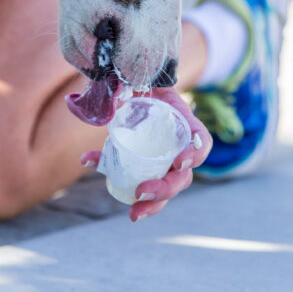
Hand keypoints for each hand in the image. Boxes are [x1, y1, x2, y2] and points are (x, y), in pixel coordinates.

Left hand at [80, 87, 210, 222]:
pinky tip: (91, 164)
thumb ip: (122, 85)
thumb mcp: (135, 77)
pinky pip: (139, 179)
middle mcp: (177, 144)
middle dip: (166, 189)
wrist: (132, 80)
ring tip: (134, 214)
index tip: (179, 162)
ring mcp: (162, 157)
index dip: (196, 154)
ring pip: (167, 186)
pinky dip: (119, 179)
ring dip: (153, 203)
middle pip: (183, 175)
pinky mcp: (144, 163)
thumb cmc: (140, 78)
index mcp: (183, 121)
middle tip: (141, 192)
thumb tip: (104, 101)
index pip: (201, 141)